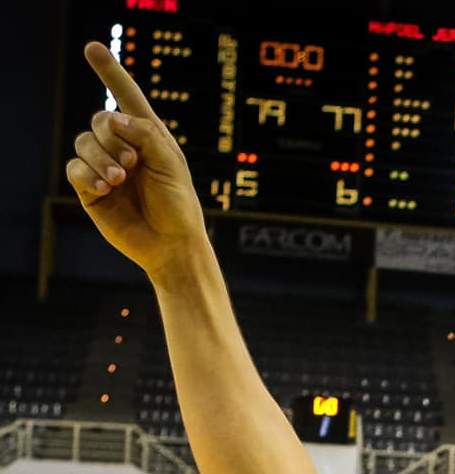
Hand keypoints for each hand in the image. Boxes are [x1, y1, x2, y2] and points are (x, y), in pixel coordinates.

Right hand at [67, 43, 208, 279]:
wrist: (171, 244)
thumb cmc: (178, 205)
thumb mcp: (170, 164)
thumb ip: (145, 134)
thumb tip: (111, 116)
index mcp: (148, 137)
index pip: (126, 98)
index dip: (110, 73)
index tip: (92, 48)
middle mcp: (124, 148)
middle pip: (100, 121)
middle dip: (113, 137)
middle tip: (133, 162)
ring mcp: (104, 167)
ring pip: (84, 143)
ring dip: (101, 157)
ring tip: (120, 178)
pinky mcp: (90, 189)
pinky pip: (74, 169)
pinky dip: (88, 174)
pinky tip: (106, 187)